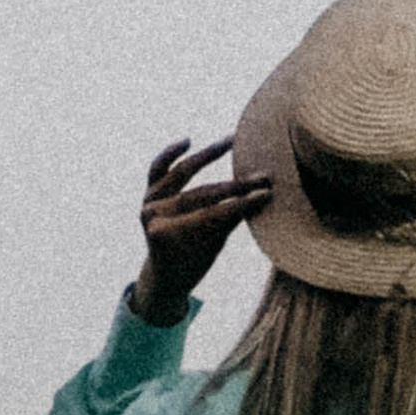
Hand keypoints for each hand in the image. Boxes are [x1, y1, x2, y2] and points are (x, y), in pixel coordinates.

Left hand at [134, 135, 271, 324]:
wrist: (164, 273)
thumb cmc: (193, 263)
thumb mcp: (213, 247)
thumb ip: (230, 219)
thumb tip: (262, 196)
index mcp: (164, 234)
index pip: (210, 215)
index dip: (240, 204)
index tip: (266, 194)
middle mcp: (153, 214)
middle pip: (200, 194)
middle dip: (235, 187)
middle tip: (263, 178)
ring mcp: (149, 200)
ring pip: (182, 173)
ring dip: (208, 155)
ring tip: (231, 141)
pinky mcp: (149, 190)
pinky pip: (158, 167)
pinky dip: (170, 153)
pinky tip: (188, 141)